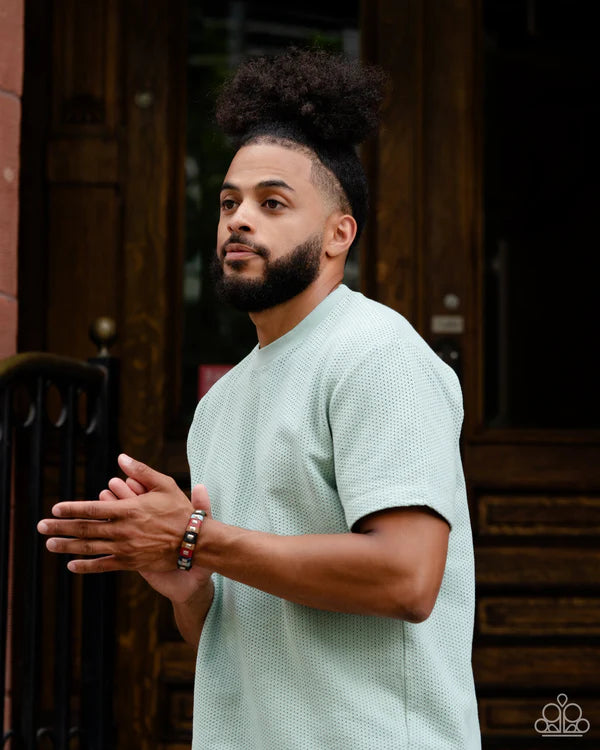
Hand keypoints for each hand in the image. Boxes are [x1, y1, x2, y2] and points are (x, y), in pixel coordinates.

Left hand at [37, 454, 213, 602]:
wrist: (195, 541)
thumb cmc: (180, 511)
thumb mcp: (164, 484)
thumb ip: (141, 471)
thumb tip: (121, 458)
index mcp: (129, 509)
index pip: (93, 508)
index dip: (72, 508)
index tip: (56, 508)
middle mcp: (123, 530)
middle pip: (86, 529)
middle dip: (61, 527)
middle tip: (41, 526)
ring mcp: (126, 548)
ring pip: (90, 548)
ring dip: (68, 546)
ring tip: (50, 544)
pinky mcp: (131, 563)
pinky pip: (104, 566)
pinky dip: (87, 566)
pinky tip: (72, 566)